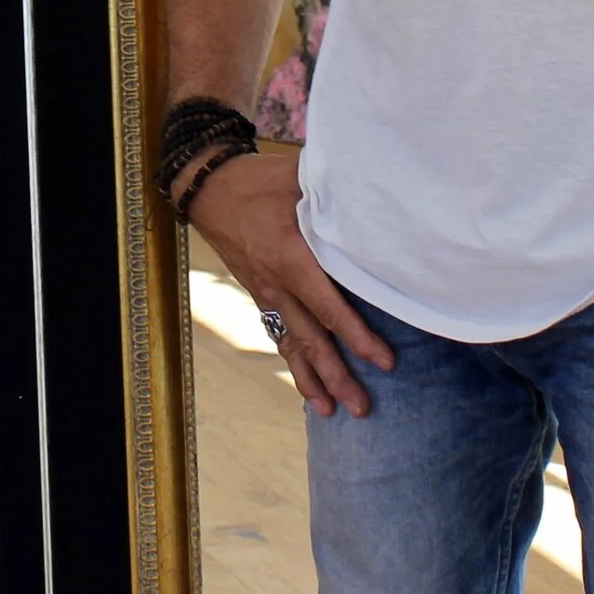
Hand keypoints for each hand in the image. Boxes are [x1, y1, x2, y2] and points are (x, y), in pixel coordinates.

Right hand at [183, 153, 394, 417]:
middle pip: (311, 339)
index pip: (329, 307)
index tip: (385, 362)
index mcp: (290, 257)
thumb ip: (336, 198)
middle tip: (362, 409)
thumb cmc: (259, 181)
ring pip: (292, 344)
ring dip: (314, 381)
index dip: (357, 337)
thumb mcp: (300, 181)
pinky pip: (278, 335)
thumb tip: (382, 202)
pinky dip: (294, 363)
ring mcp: (265, 292)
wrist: (209, 188)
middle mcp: (276, 284)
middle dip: (338, 376)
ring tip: (334, 412)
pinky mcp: (260, 294)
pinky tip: (308, 388)